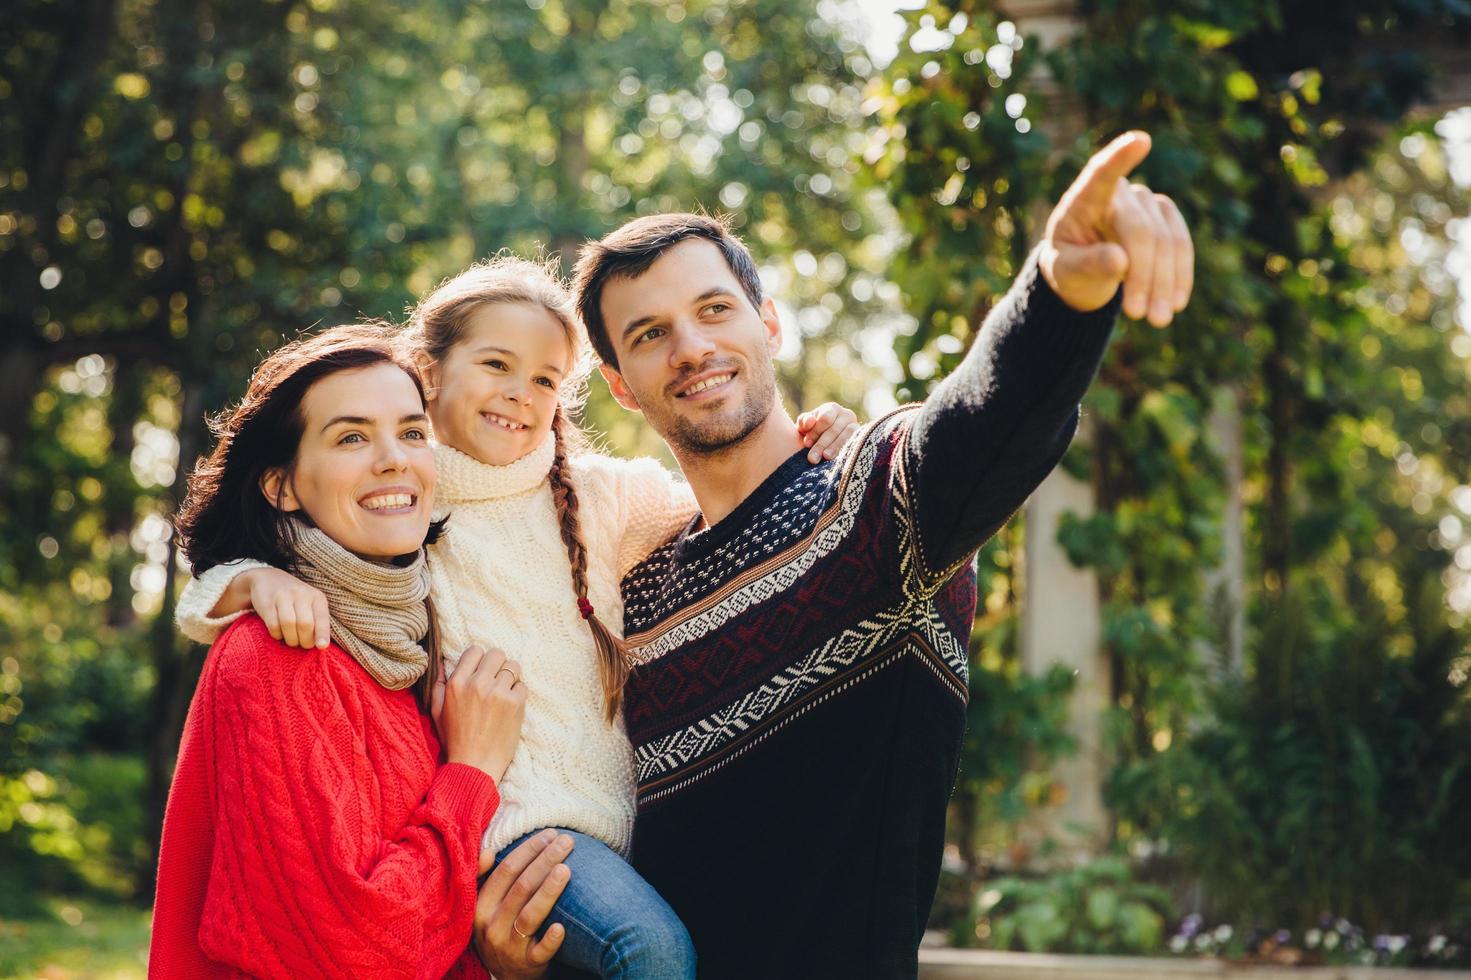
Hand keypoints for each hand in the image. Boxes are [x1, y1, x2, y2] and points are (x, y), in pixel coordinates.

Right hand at [231, 567, 330, 648]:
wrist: (267, 579)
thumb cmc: (294, 599)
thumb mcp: (310, 604)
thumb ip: (317, 621)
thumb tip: (321, 646)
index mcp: (317, 596)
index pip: (322, 617)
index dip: (322, 633)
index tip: (321, 647)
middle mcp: (302, 594)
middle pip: (305, 624)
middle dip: (305, 640)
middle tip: (302, 645)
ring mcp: (283, 596)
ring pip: (289, 624)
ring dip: (291, 639)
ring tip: (291, 641)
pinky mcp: (267, 603)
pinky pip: (273, 625)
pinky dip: (277, 634)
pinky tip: (279, 634)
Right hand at [432, 645, 525, 781]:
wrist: (474, 766)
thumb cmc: (455, 740)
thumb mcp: (437, 712)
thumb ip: (438, 685)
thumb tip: (443, 663)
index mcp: (457, 683)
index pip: (475, 650)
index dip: (480, 660)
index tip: (482, 672)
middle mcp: (477, 684)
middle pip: (497, 653)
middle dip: (497, 665)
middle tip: (496, 680)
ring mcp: (498, 692)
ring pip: (513, 667)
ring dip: (510, 678)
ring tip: (504, 693)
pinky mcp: (515, 703)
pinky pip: (522, 685)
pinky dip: (518, 693)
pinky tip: (510, 707)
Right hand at [472, 829, 573, 979]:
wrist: (507, 974)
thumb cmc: (501, 928)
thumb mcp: (486, 906)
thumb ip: (485, 878)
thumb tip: (488, 850)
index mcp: (481, 906)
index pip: (505, 871)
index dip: (529, 850)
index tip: (550, 834)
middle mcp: (492, 926)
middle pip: (521, 887)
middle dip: (545, 860)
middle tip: (566, 842)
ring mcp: (509, 947)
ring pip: (530, 916)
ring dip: (548, 891)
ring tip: (566, 869)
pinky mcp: (528, 965)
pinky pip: (539, 952)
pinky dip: (550, 940)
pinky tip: (562, 926)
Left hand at [796, 402, 860, 462]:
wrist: (823, 446)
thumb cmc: (811, 434)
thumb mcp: (804, 427)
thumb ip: (804, 422)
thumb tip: (811, 421)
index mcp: (831, 409)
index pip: (825, 419)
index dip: (815, 432)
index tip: (806, 444)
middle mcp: (846, 415)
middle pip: (834, 429)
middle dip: (822, 444)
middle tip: (812, 458)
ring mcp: (856, 426)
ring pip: (847, 436)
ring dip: (835, 448)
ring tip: (826, 458)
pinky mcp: (862, 438)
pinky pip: (856, 443)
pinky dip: (846, 451)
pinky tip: (838, 459)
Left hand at [1039, 131, 1193, 326]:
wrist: (1083, 271)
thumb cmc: (1068, 265)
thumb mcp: (1066, 272)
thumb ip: (1088, 265)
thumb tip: (1121, 262)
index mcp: (1083, 200)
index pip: (1101, 174)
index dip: (1120, 159)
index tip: (1139, 141)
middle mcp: (1119, 195)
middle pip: (1140, 231)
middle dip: (1143, 275)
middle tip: (1138, 315)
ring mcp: (1147, 204)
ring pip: (1167, 241)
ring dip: (1165, 284)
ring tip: (1158, 320)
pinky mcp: (1167, 219)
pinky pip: (1182, 246)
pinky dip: (1180, 277)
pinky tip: (1176, 303)